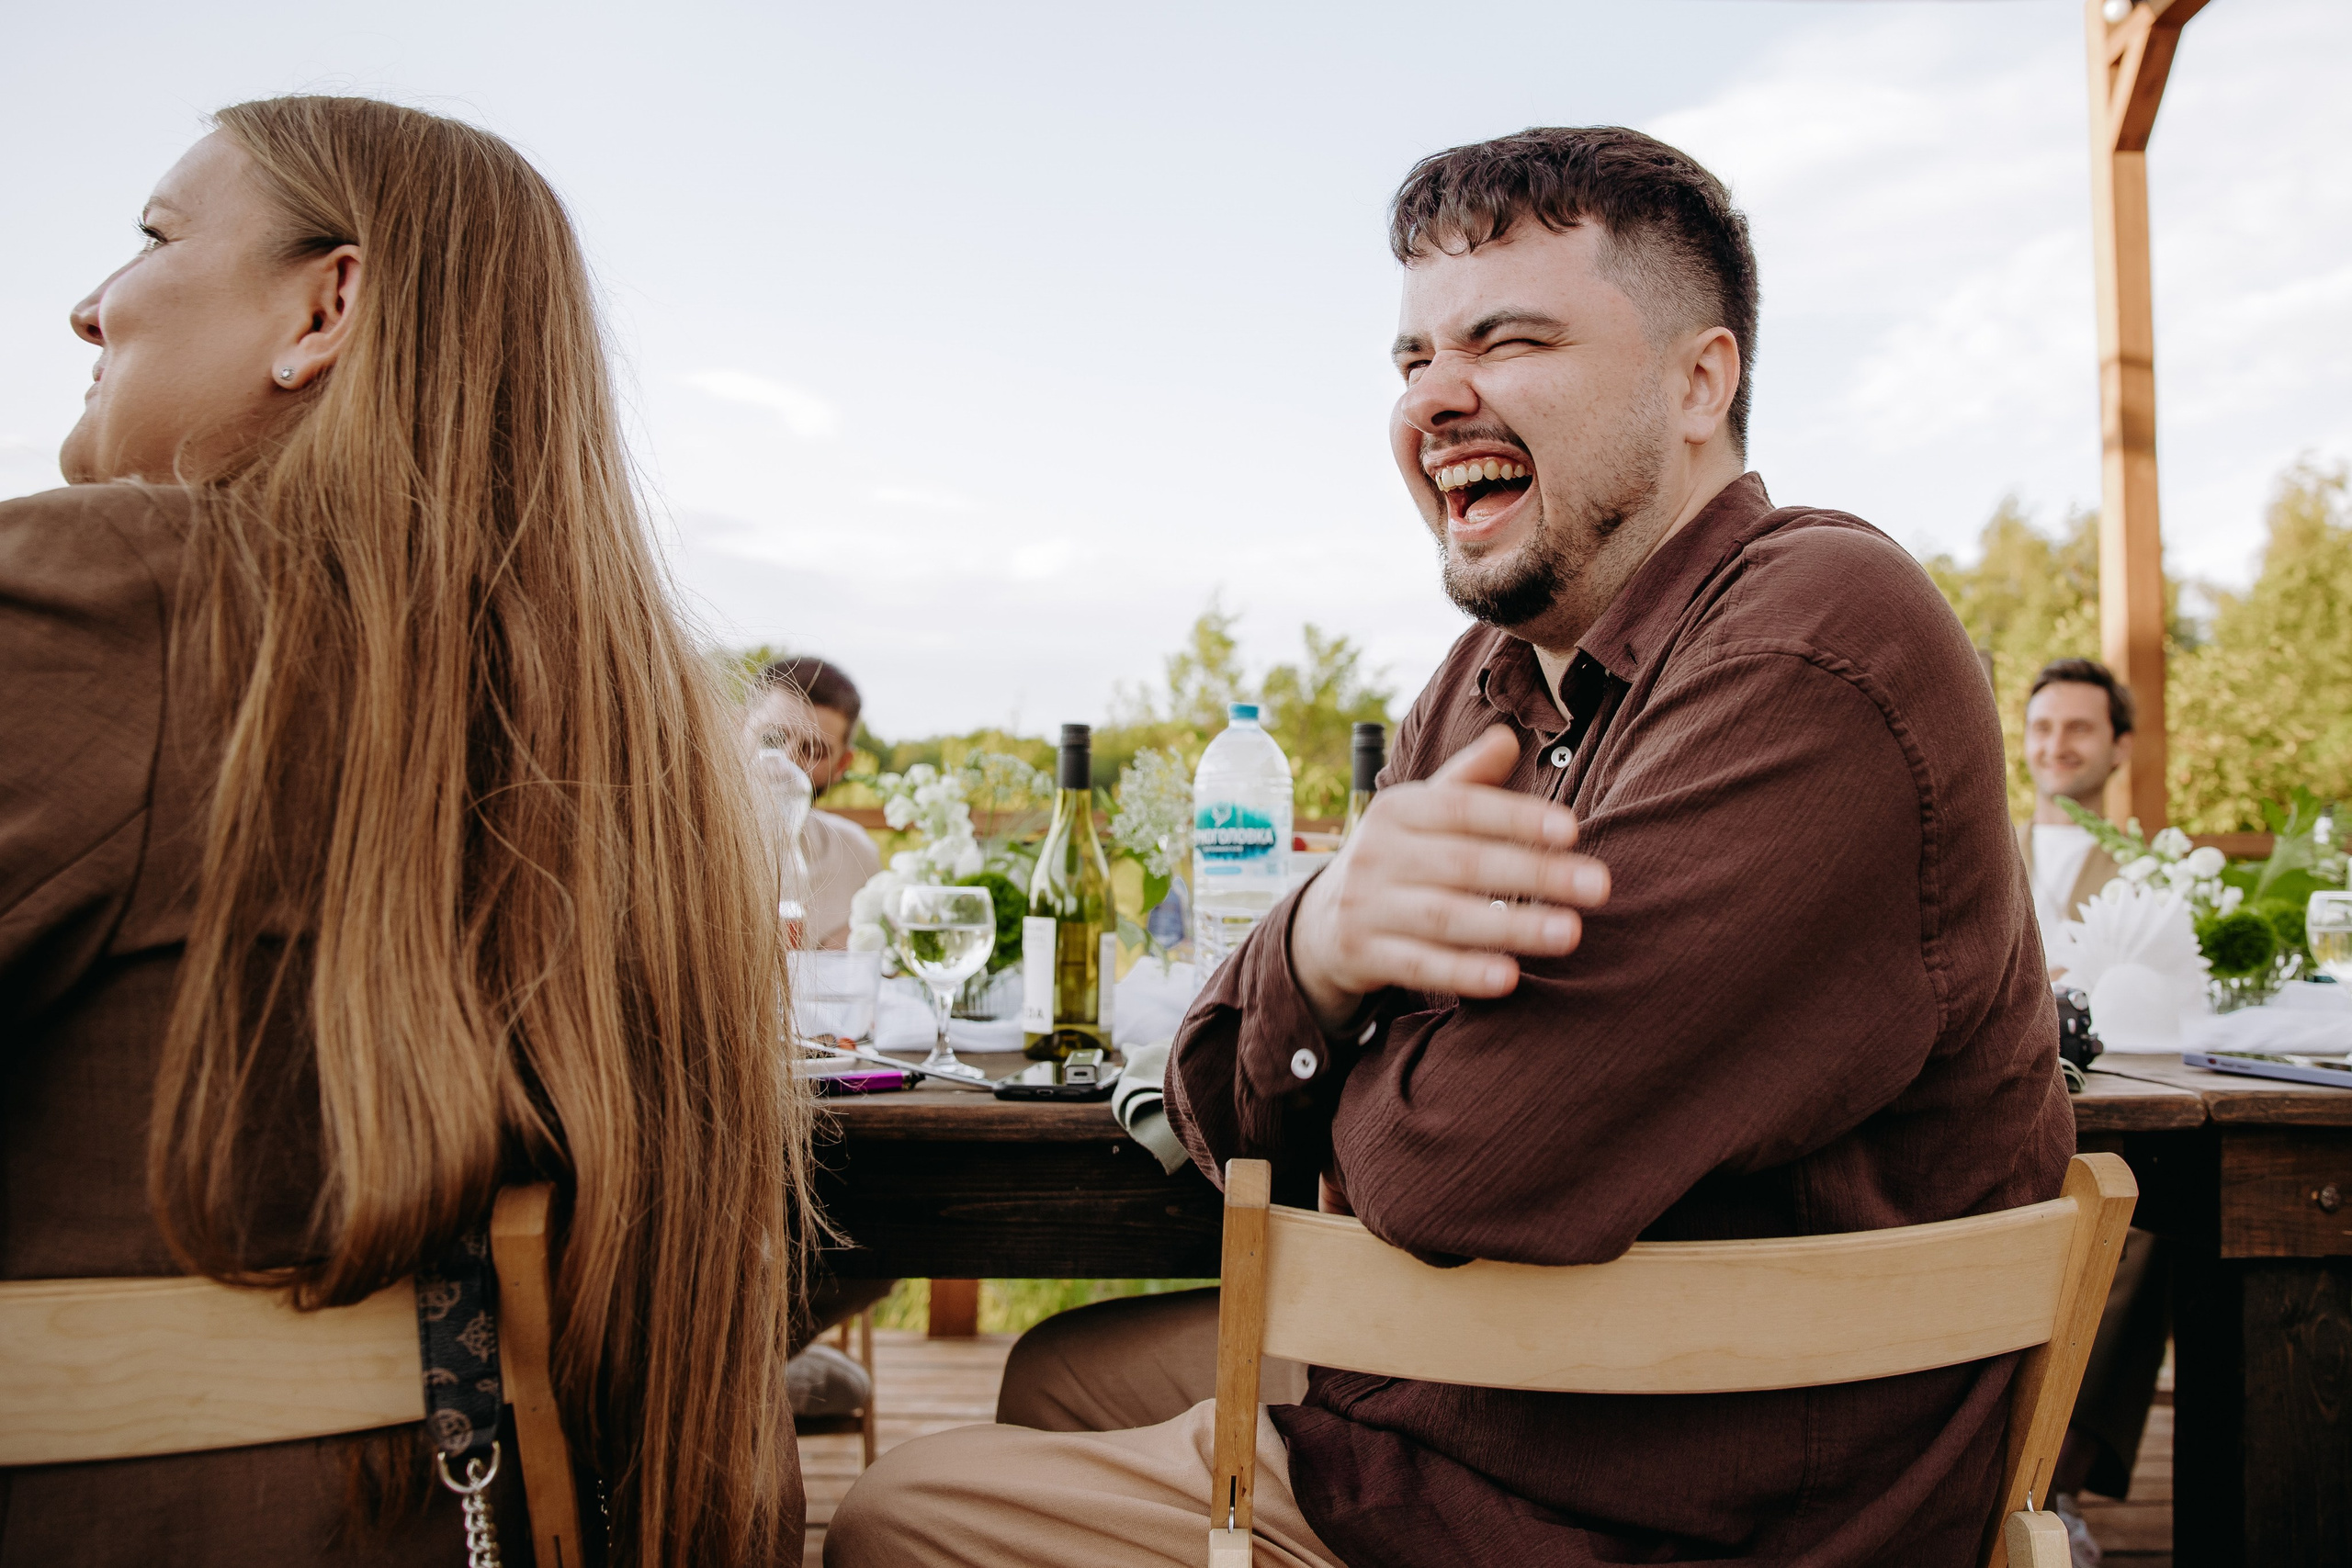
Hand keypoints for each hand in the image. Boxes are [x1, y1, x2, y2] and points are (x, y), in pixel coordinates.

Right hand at [1289, 725, 1608, 1029]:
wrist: (1322, 922)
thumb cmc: (1398, 858)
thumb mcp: (1421, 813)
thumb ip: (1467, 781)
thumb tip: (1508, 737)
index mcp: (1398, 810)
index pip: (1461, 807)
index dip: (1516, 816)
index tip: (1572, 829)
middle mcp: (1377, 853)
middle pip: (1463, 862)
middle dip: (1534, 874)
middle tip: (1598, 886)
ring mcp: (1366, 906)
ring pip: (1445, 917)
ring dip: (1511, 926)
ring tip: (1570, 933)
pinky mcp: (1363, 955)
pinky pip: (1418, 966)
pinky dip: (1463, 972)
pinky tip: (1509, 978)